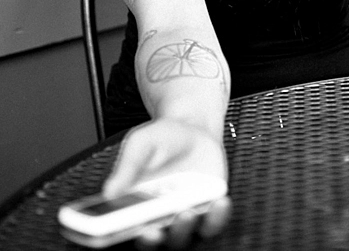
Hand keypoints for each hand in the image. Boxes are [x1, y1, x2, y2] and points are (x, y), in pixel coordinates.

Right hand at [103, 118, 230, 248]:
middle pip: (153, 241)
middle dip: (153, 239)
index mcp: (132, 206)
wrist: (193, 128)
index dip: (120, 237)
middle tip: (154, 230)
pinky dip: (217, 217)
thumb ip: (128, 166)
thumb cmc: (162, 138)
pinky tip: (219, 202)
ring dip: (184, 230)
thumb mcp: (141, 143)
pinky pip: (212, 223)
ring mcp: (183, 215)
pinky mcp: (208, 209)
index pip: (122, 231)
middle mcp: (157, 217)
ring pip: (183, 237)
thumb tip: (110, 191)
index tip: (118, 231)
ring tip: (186, 211)